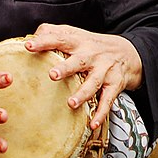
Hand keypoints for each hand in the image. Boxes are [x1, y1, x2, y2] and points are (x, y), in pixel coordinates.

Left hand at [24, 24, 143, 131]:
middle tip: (52, 75)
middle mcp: (92, 55)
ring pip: (93, 83)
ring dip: (83, 93)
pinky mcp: (114, 84)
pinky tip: (93, 124)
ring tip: (71, 103)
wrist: (128, 52)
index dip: (44, 41)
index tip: (28, 46)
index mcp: (79, 42)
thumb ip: (53, 33)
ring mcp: (104, 70)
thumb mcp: (75, 34)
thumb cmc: (92, 46)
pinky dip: (101, 113)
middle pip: (78, 61)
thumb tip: (31, 37)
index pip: (60, 38)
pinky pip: (108, 100)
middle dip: (66, 68)